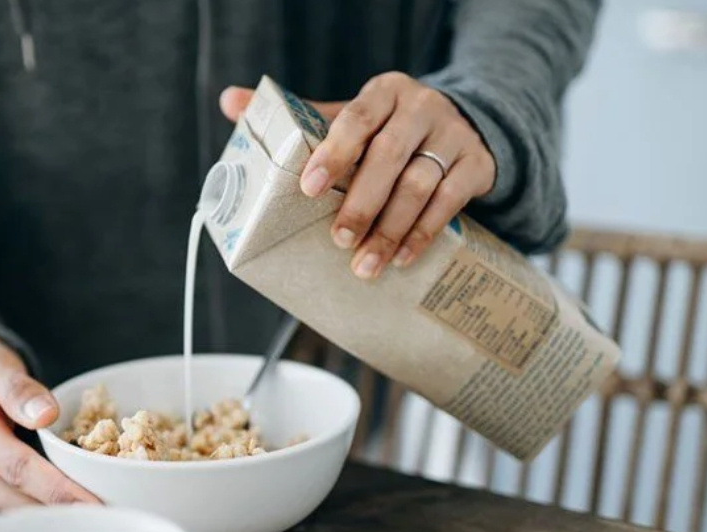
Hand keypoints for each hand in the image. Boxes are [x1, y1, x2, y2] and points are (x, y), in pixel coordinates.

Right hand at [0, 338, 100, 513]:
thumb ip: (18, 389)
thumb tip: (47, 414)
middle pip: (27, 504)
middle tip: (121, 517)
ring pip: (24, 516)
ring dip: (63, 516)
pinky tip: (78, 506)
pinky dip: (48, 512)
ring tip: (108, 514)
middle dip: (72, 513)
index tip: (97, 507)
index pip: (21, 471)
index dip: (60, 492)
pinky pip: (18, 513)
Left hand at [220, 72, 495, 277]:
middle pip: (389, 157)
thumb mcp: (350, 116)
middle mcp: (421, 108)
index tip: (309, 188)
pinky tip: (402, 259)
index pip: (356, 118)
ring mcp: (453, 135)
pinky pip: (450, 203)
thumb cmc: (389, 128)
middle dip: (361, 203)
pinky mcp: (477, 164)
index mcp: (384, 92)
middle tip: (338, 239)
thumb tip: (230, 102)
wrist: (461, 126)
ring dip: (391, 229)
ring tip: (364, 264)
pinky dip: (423, 234)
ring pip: (420, 185)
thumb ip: (299, 117)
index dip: (333, 153)